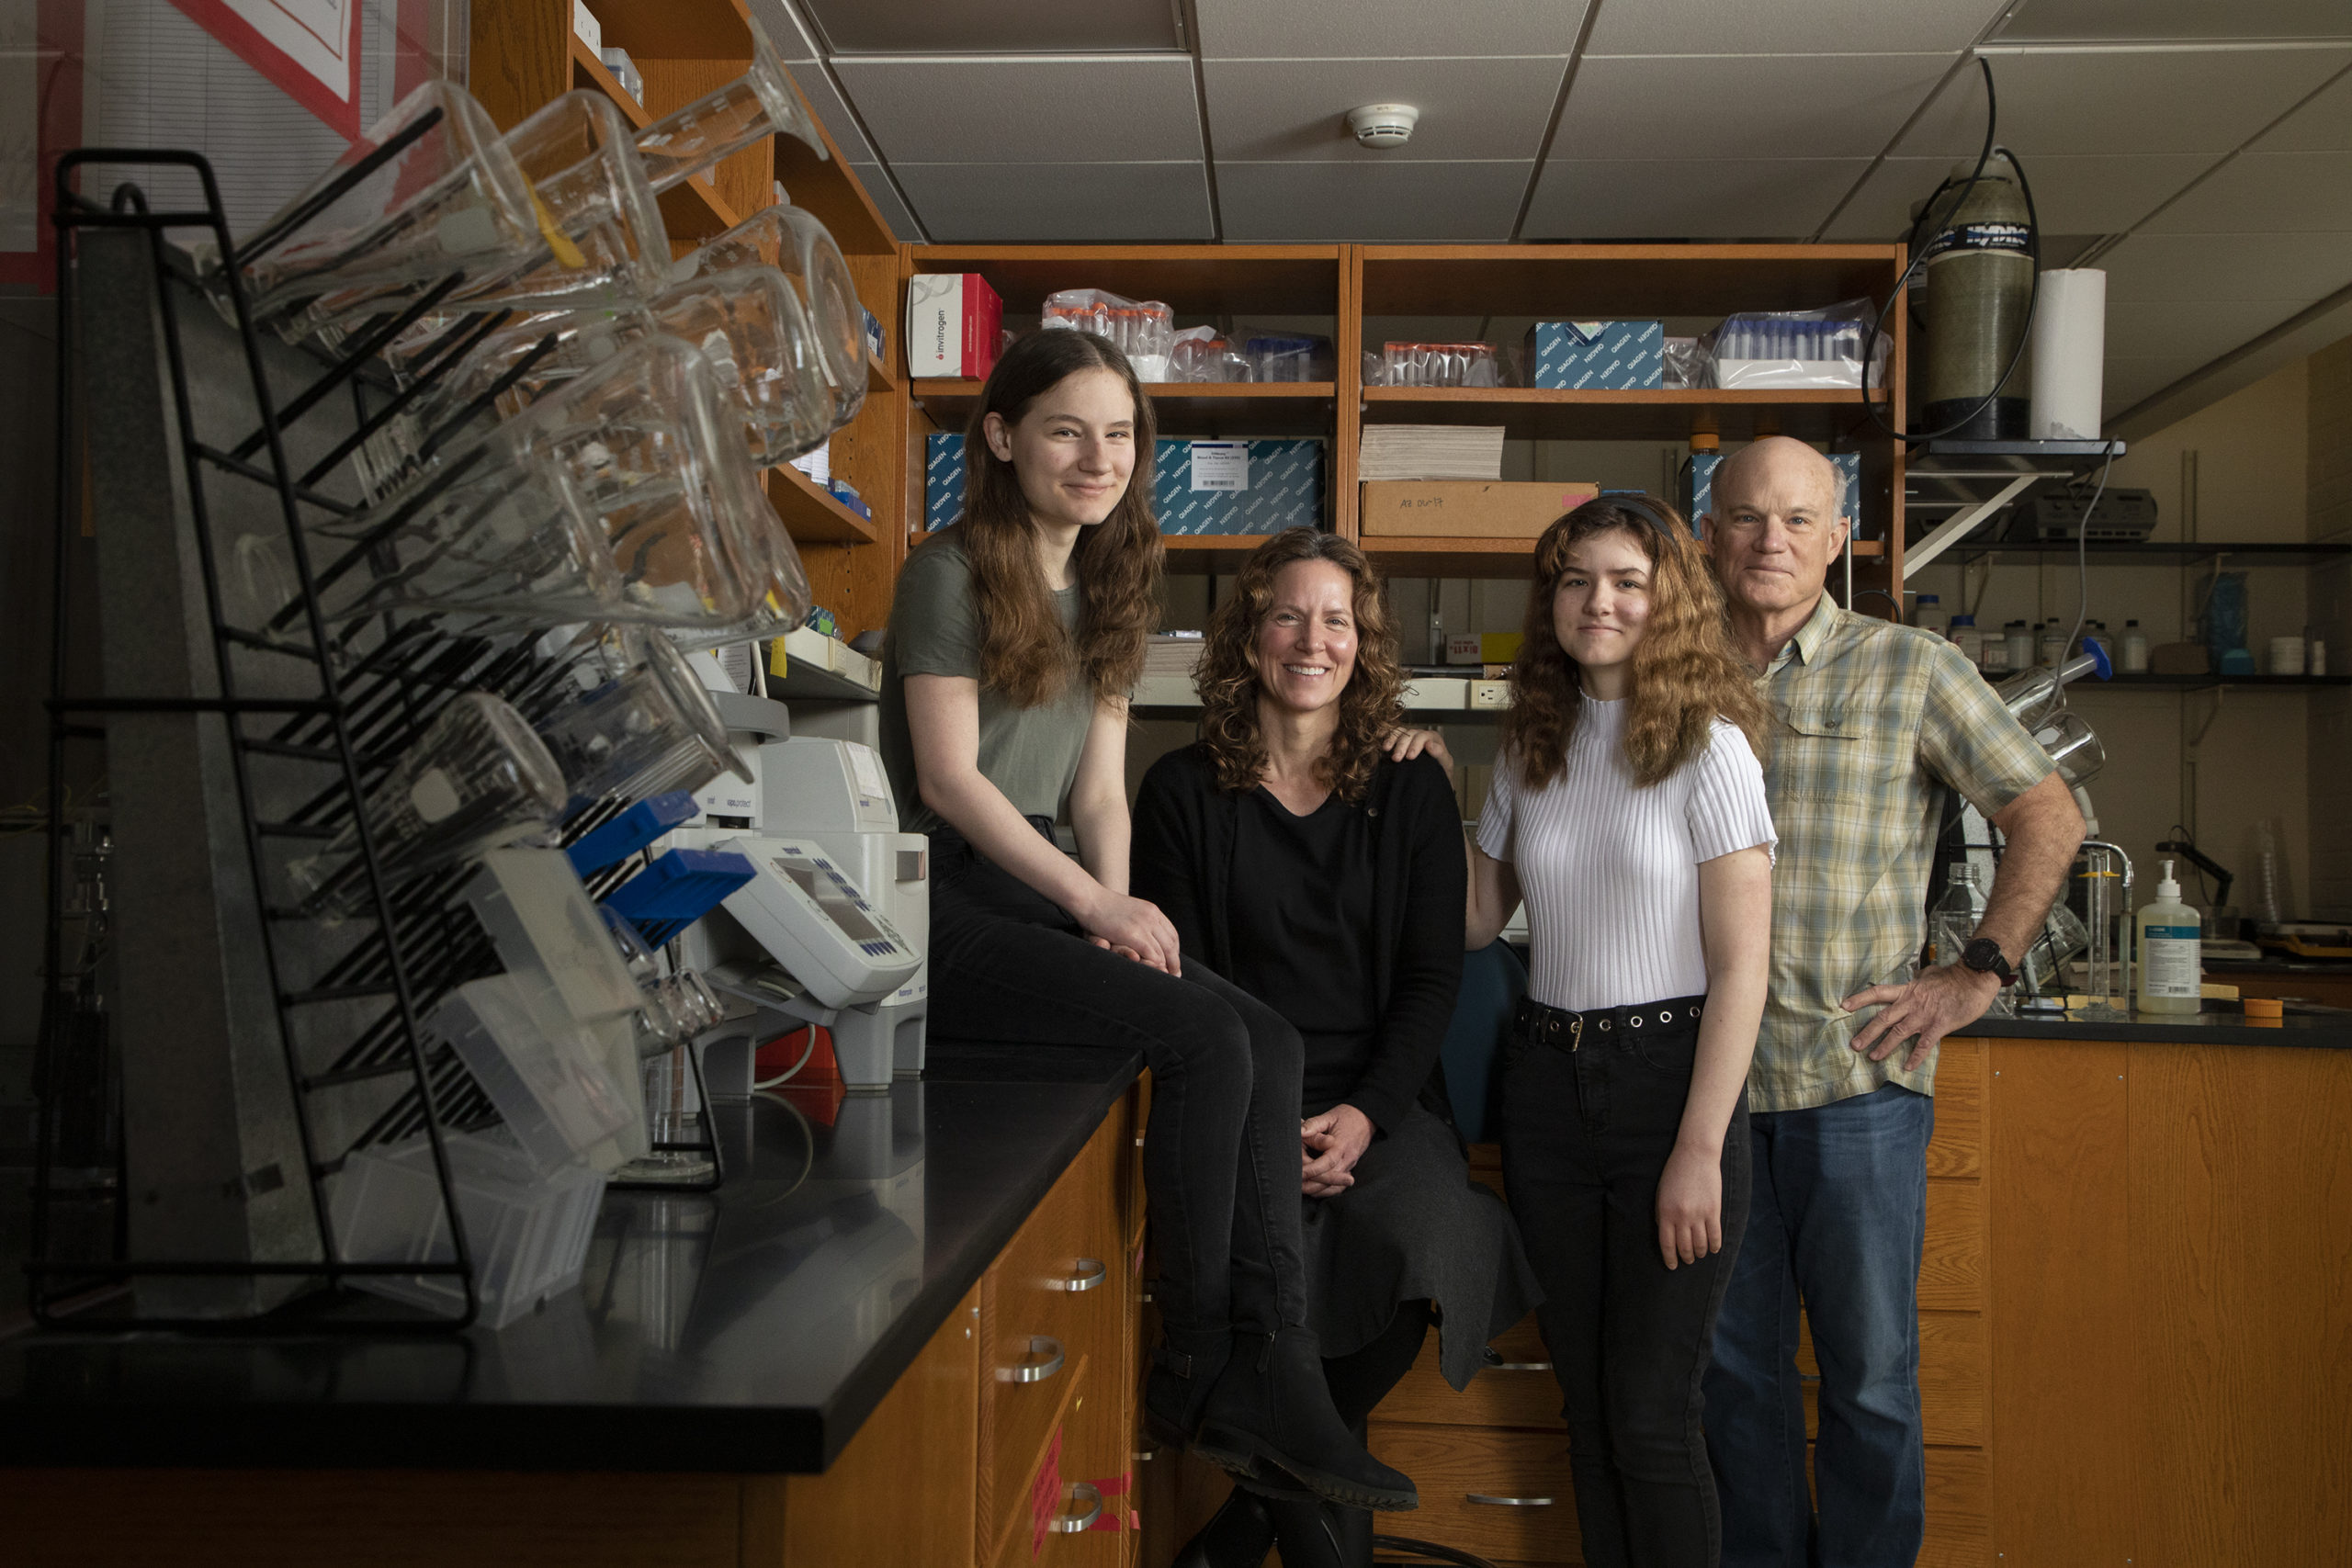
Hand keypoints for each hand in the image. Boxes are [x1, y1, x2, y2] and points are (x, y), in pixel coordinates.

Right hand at [1079, 889, 1180, 974]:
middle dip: (1174, 961)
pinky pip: (1153, 954)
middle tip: (1175, 975)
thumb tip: (1145, 934)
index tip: (1172, 962)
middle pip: (1172, 944)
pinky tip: (1155, 972)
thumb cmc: (1104, 908)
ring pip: (1166, 951)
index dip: (1174, 951)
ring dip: (1167, 965)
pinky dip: (1156, 965)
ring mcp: (1144, 925)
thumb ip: (1139, 920)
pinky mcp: (1134, 935)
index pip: (1172, 934)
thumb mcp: (1129, 910)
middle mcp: (1152, 917)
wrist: (1090, 899)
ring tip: (1166, 977)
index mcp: (1152, 911)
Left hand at [1299, 1105, 1374, 1196]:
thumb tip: (1300, 1132)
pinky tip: (1314, 1190)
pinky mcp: (1350, 1169)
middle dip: (1312, 1184)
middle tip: (1294, 1185)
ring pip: (1334, 1186)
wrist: (1366, 1119)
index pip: (1327, 1163)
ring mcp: (1350, 1166)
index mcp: (1341, 1145)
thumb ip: (1314, 1124)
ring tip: (1301, 1189)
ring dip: (1317, 1190)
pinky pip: (1340, 1187)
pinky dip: (1326, 1191)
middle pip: (1330, 1179)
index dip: (1312, 1170)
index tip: (1298, 1173)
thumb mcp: (1329, 1116)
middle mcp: (1347, 1159)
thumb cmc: (1346, 1116)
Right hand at [1381, 726, 1453, 782]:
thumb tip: (1430, 745)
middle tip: (1397, 759)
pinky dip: (1386, 738)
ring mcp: (1409, 737)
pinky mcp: (1399, 741)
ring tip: (1386, 750)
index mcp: (1433, 738)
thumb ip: (1440, 754)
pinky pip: (1391, 735)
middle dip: (1402, 746)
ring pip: (1399, 733)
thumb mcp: (1445, 764)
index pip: (1424, 736)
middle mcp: (1420, 735)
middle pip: (1409, 734)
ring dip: (1392, 740)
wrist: (1434, 780)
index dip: (1416, 745)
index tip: (1410, 757)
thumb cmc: (1441, 771)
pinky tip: (1383, 745)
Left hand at [1655, 1143, 1723, 1269]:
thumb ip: (1662, 1214)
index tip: (1672, 1266)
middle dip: (1686, 1257)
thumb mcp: (1661, 1193)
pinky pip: (1715, 1235)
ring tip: (1699, 1255)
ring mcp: (1698, 1215)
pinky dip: (1715, 1245)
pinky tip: (1714, 1249)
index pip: (1667, 1244)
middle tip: (1688, 1261)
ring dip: (1700, 1253)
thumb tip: (1666, 1233)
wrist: (1695, 1155)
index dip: (1670, 1258)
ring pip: (1700, 1244)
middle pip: (1684, 1247)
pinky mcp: (1713, 1211)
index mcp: (1665, 1213)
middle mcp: (1681, 1217)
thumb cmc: (1675, 1172)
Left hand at [1842, 961, 2003, 1071]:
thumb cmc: (1954, 977)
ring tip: (1873, 1057)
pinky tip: (1908, 1067)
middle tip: (1854, 1044)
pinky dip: (1915, 1056)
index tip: (1844, 1005)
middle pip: (1883, 1018)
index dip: (1860, 999)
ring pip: (1899, 1033)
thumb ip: (1920, 978)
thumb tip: (1917, 976)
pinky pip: (1924, 1044)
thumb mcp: (1931, 974)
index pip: (1878, 993)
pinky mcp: (1938, 1026)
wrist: (1974, 979)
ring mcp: (1924, 1016)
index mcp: (1908, 990)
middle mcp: (1911, 1003)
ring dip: (1884, 1046)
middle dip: (1867, 1032)